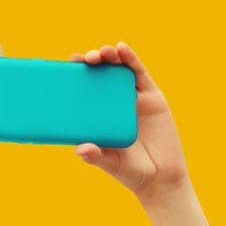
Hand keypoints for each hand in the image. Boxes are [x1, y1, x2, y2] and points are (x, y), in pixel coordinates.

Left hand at [69, 42, 190, 203]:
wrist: (162, 177)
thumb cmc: (131, 171)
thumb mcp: (111, 164)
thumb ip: (96, 157)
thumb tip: (80, 149)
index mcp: (99, 116)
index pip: (83, 90)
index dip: (74, 76)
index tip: (64, 67)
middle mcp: (113, 103)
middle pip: (100, 75)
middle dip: (91, 62)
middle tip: (84, 59)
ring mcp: (132, 98)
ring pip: (118, 70)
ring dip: (110, 56)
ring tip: (103, 52)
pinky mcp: (151, 96)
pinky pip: (140, 74)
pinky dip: (131, 59)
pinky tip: (122, 49)